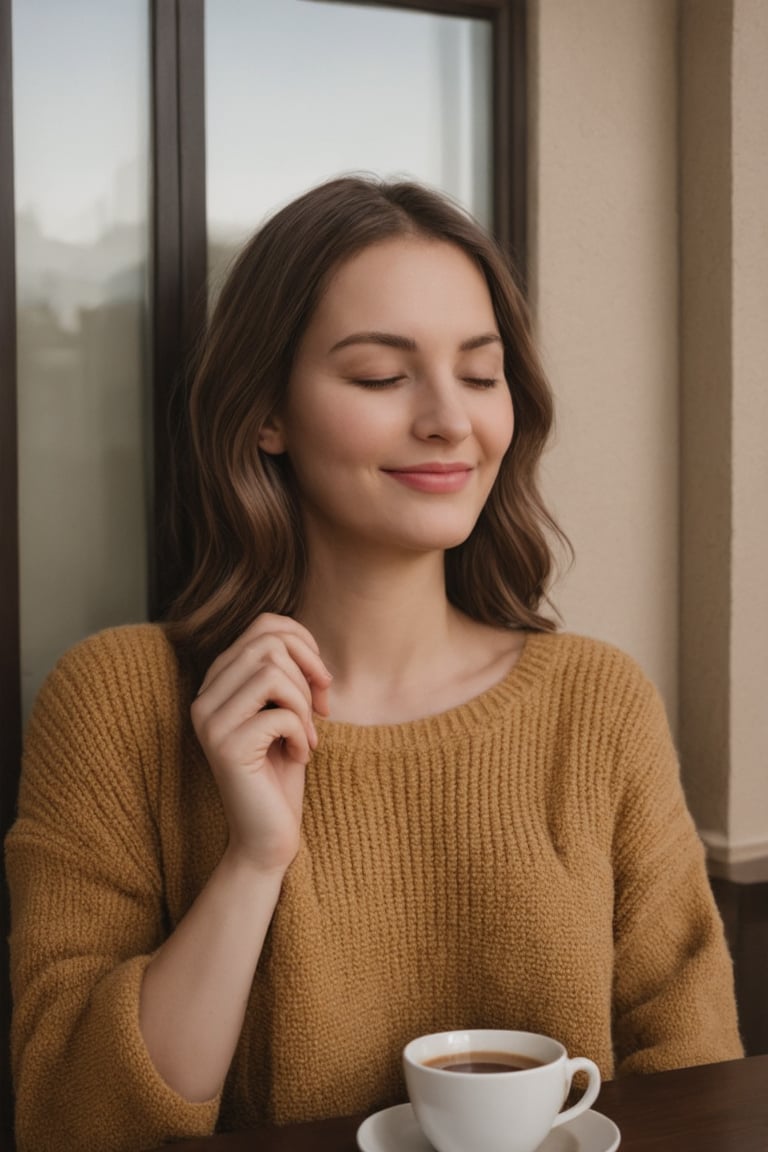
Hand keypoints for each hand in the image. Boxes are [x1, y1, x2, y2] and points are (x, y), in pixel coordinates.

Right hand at [191, 613, 331, 873]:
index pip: (263, 625)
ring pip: (273, 672)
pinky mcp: (225, 746)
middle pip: (268, 643)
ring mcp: (210, 721)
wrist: (268, 835)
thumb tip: (301, 638)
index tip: (321, 682)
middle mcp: (205, 696)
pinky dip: (302, 733)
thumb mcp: (287, 709)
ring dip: (304, 704)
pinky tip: (298, 757)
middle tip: (320, 710)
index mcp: (218, 681)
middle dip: (308, 672)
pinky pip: (280, 714)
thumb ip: (285, 671)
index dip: (304, 643)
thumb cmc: (282, 770)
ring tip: (306, 736)